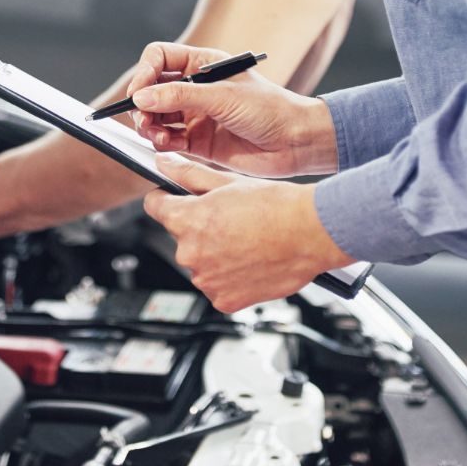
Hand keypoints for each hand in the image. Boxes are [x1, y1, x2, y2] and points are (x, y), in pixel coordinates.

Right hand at [126, 42, 338, 177]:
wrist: (294, 142)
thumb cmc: (269, 109)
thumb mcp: (222, 96)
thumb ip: (180, 96)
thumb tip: (142, 97)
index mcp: (203, 65)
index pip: (160, 59)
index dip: (144, 72)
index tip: (138, 92)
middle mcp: (196, 89)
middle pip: (153, 89)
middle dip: (143, 104)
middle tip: (143, 119)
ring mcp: (196, 115)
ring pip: (157, 117)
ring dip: (149, 125)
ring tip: (154, 134)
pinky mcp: (198, 141)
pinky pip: (168, 139)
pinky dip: (161, 142)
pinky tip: (166, 144)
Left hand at [144, 156, 354, 312]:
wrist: (312, 233)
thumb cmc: (276, 206)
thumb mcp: (228, 181)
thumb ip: (188, 174)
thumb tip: (164, 164)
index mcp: (187, 220)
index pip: (155, 207)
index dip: (167, 199)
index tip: (176, 199)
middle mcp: (191, 253)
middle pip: (181, 237)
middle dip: (199, 229)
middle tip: (230, 221)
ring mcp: (207, 280)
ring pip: (200, 263)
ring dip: (215, 255)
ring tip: (246, 241)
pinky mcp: (224, 300)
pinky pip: (217, 287)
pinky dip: (229, 278)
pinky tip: (250, 262)